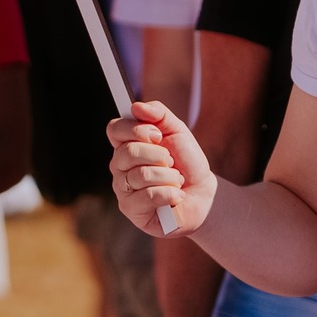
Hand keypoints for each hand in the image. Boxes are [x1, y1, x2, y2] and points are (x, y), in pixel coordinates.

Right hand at [108, 101, 214, 236]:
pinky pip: (148, 195)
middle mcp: (119, 166)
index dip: (136, 130)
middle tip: (171, 162)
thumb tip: (136, 106)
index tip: (158, 134)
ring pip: (141, 174)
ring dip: (169, 176)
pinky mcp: (131, 210)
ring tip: (176, 180)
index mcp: (126, 144)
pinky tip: (176, 195)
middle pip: (128, 152)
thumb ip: (159, 114)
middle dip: (159, 155)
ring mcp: (123, 189)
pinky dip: (170, 193)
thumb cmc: (186, 163)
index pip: (114, 129)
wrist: (202, 193)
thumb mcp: (178, 131)